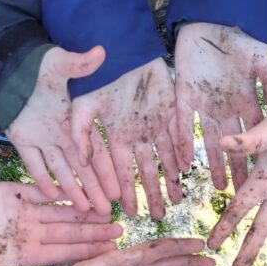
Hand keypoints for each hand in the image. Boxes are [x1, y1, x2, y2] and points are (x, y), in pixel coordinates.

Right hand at [0, 182, 122, 265]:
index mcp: (25, 254)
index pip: (63, 254)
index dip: (86, 252)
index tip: (110, 252)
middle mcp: (31, 234)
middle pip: (69, 233)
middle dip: (94, 232)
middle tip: (121, 230)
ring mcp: (26, 212)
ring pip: (63, 212)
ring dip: (85, 211)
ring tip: (110, 210)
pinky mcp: (18, 191)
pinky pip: (45, 190)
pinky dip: (64, 189)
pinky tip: (85, 189)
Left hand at [6, 45, 118, 214]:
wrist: (10, 66)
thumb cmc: (40, 65)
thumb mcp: (60, 63)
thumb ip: (79, 64)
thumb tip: (101, 52)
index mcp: (74, 120)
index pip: (96, 150)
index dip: (107, 170)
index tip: (119, 188)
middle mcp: (62, 133)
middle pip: (81, 167)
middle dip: (94, 189)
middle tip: (107, 211)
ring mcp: (42, 138)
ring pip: (61, 170)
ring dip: (72, 189)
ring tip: (86, 211)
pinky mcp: (22, 139)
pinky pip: (33, 163)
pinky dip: (41, 178)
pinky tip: (53, 196)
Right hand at [71, 58, 181, 219]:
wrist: (118, 49)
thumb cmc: (97, 75)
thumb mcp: (83, 104)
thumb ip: (82, 133)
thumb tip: (80, 161)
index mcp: (117, 135)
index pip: (122, 170)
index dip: (125, 191)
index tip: (128, 211)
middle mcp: (137, 134)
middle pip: (146, 170)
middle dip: (151, 192)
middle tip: (157, 216)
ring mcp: (155, 122)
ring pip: (166, 157)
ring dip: (171, 178)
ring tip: (176, 200)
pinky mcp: (171, 108)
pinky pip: (179, 134)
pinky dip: (182, 150)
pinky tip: (186, 168)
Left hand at [174, 23, 266, 188]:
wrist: (212, 22)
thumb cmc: (240, 39)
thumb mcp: (261, 58)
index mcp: (244, 101)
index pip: (253, 135)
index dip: (257, 157)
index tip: (264, 178)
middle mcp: (224, 109)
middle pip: (232, 145)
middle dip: (237, 169)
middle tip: (241, 194)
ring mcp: (203, 105)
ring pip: (207, 141)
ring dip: (212, 163)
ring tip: (217, 187)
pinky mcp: (183, 97)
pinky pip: (182, 124)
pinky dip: (183, 143)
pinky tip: (184, 163)